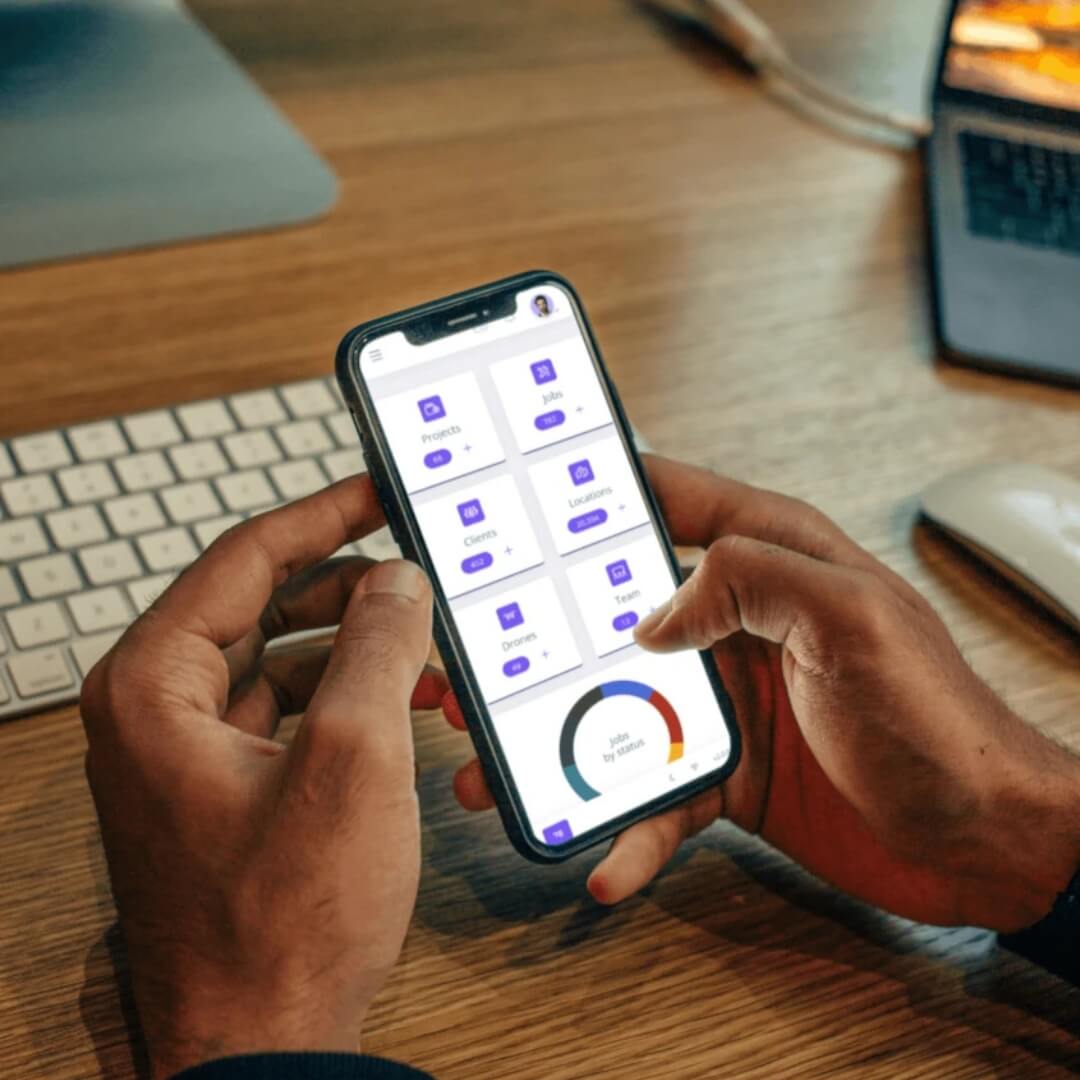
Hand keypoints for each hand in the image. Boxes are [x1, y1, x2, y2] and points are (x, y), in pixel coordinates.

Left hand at [81, 477, 443, 1078]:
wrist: (263, 1043)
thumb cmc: (287, 918)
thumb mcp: (356, 755)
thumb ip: (380, 644)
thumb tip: (398, 579)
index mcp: (154, 686)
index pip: (244, 559)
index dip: (323, 515)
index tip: (379, 489)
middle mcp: (154, 711)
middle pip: (260, 605)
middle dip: (347, 586)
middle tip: (416, 568)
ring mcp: (185, 753)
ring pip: (278, 657)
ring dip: (354, 645)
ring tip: (425, 643)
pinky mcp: (221, 788)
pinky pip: (286, 710)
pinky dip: (343, 695)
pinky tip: (402, 700)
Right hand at [445, 456, 1079, 930]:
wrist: (984, 842)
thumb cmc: (940, 721)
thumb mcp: (851, 619)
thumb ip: (751, 579)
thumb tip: (655, 609)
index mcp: (771, 561)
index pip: (669, 501)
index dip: (598, 493)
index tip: (526, 504)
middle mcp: (739, 625)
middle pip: (618, 614)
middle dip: (542, 636)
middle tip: (478, 657)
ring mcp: (729, 702)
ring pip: (619, 707)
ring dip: (558, 738)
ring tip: (501, 764)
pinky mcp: (730, 773)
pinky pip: (659, 794)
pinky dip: (629, 826)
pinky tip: (609, 854)